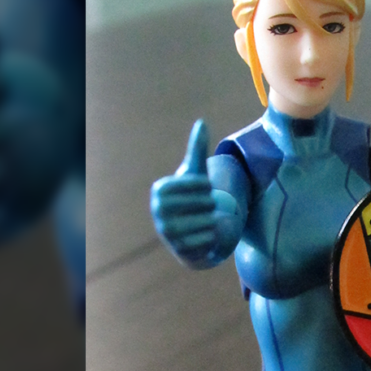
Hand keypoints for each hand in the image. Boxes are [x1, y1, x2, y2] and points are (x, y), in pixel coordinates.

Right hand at [150, 120, 220, 266]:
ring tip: (205, 220)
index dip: (205, 186)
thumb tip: (202, 122)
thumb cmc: (193, 197)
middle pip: (204, 202)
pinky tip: (205, 234)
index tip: (204, 188)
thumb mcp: (196, 173)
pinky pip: (207, 238)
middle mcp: (158, 210)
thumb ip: (197, 149)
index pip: (196, 183)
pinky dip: (211, 235)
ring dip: (212, 220)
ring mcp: (167, 231)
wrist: (192, 232)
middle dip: (211, 204)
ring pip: (207, 220)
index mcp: (160, 190)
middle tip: (206, 207)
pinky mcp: (178, 249)